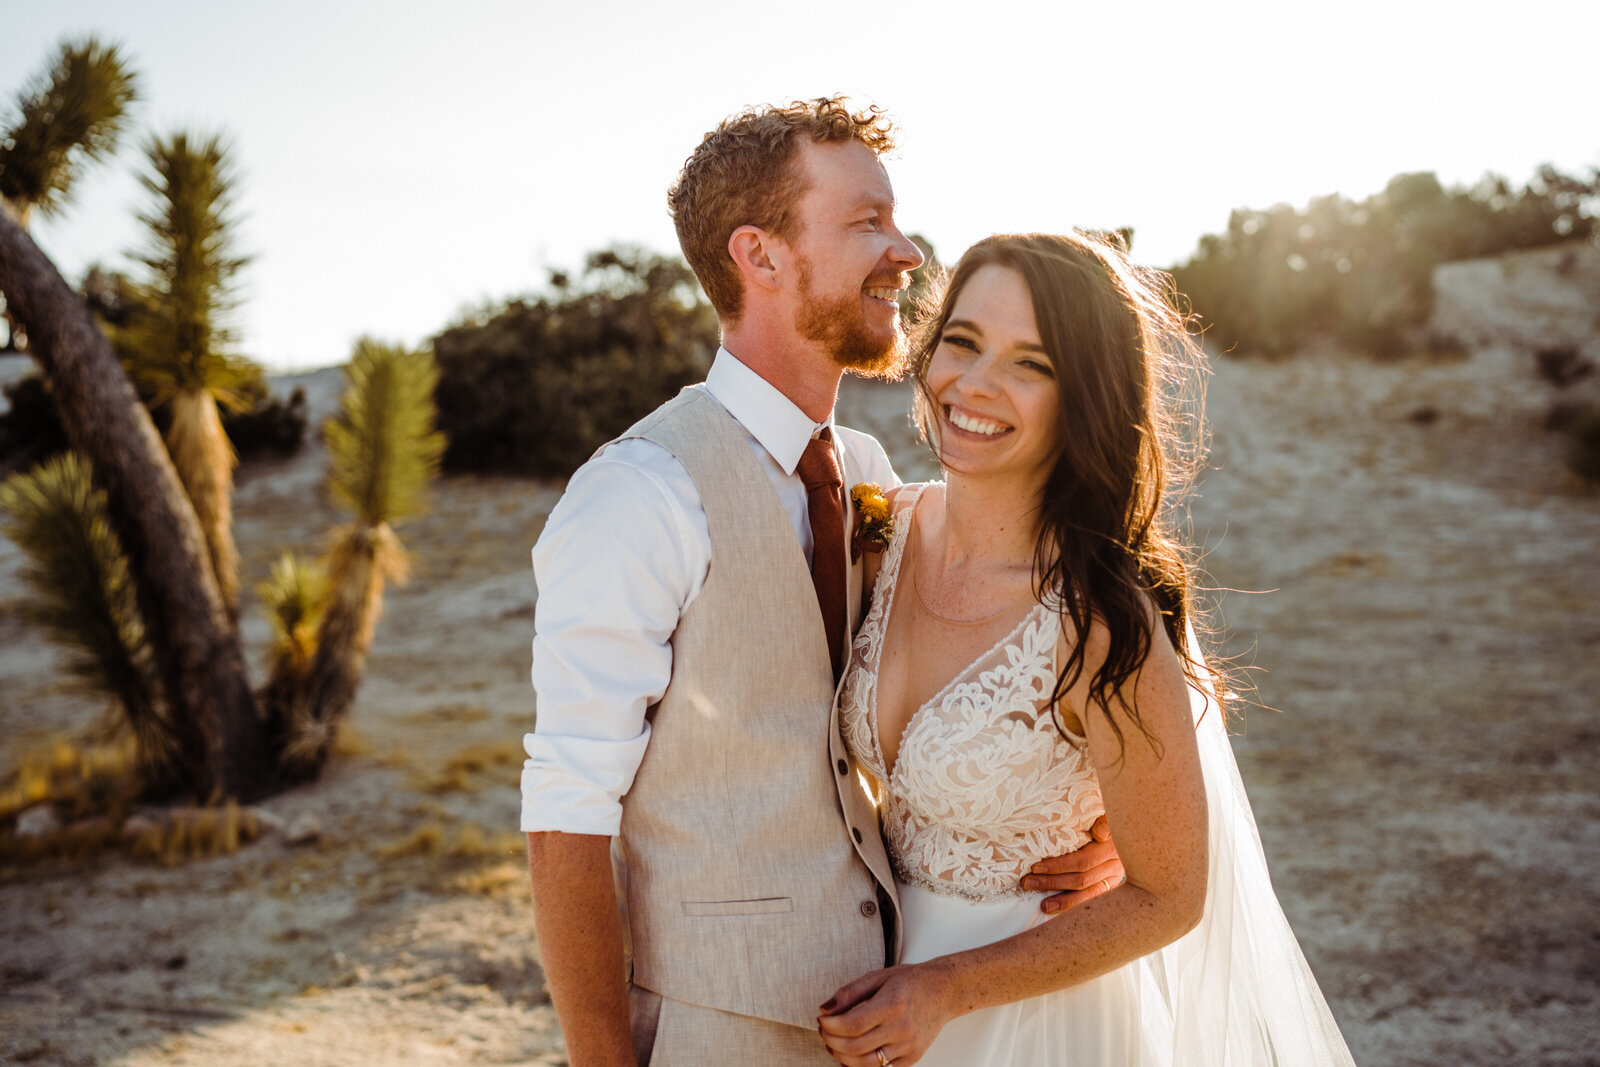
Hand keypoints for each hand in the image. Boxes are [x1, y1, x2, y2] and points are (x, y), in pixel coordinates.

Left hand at [817, 964, 952, 1065]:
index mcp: (892, 1004)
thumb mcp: (878, 977)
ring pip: (865, 1064)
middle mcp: (901, 1029)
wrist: (943, 992)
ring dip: (841, 1057)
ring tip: (833, 1044)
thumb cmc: (909, 981)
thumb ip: (849, 992)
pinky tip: (850, 1055)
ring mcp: (908, 1047)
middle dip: (831, 1041)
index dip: (830, 1026)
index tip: (822, 1019)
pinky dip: (860, 1066)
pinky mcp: (912, 1058)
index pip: (852, 1024)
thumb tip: (825, 1009)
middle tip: (824, 1031)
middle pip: (855, 1047)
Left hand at [1019, 815, 1124, 913]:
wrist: (1129, 828)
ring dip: (1063, 900)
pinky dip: (1075, 904)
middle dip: (1052, 882)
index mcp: (1112, 845)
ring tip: (1043, 905)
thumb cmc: (1109, 816)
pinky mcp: (1113, 884)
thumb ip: (1103, 822)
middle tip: (1028, 883)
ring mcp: (1116, 876)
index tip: (1036, 867)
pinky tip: (1059, 909)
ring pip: (1087, 892)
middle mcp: (1116, 864)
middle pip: (1081, 878)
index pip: (1082, 861)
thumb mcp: (1107, 814)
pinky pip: (1093, 898)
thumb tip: (1100, 833)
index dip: (1059, 866)